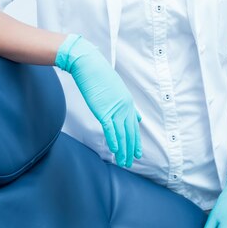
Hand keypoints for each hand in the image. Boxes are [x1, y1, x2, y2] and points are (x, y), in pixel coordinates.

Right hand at [55, 34, 141, 167]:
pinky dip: (114, 140)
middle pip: (130, 132)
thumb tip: (134, 113)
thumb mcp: (117, 89)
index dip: (135, 140)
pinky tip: (115, 149)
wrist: (89, 65)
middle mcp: (124, 107)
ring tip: (123, 162)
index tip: (137, 152)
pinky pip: (110, 128)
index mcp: (127, 102)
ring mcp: (114, 109)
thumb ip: (125, 103)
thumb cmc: (99, 75)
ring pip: (122, 134)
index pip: (133, 126)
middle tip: (130, 162)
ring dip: (123, 149)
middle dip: (130, 149)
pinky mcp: (103, 110)